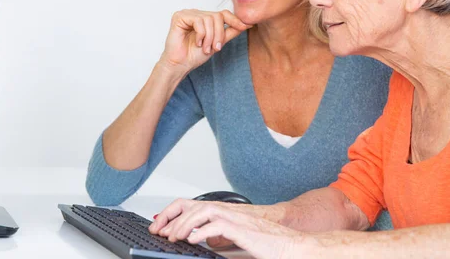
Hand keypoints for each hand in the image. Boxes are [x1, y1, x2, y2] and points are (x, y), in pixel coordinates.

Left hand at [148, 199, 308, 258]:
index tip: (160, 226)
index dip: (174, 214)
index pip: (193, 206)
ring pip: (203, 212)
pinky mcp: (243, 230)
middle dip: (172, 217)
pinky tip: (193, 240)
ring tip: (174, 237)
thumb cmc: (268, 242)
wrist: (291, 244)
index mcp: (224, 213)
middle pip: (193, 205)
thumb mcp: (236, 238)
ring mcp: (235, 219)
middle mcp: (228, 212)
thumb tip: (202, 239)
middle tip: (159, 231)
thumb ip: (219, 236)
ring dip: (185, 224)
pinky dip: (202, 232)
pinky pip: (218, 226)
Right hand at [159, 9, 250, 73]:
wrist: (181, 64)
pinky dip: (201, 34)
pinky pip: (198, 21)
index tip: (246, 26)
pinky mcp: (179, 16)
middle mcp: (197, 14)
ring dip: (210, 37)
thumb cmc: (195, 55)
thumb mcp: (218, 43)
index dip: (235, 19)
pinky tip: (197, 42)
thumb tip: (247, 24)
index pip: (223, 13)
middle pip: (218, 16)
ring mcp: (188, 14)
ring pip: (209, 19)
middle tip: (215, 48)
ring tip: (205, 48)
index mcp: (205, 18)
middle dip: (219, 34)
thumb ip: (230, 32)